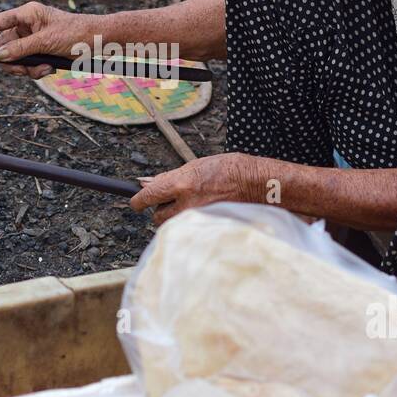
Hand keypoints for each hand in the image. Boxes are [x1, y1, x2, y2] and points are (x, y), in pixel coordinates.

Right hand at [0, 1, 100, 78]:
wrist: (101, 42)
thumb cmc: (77, 34)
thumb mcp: (46, 42)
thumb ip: (19, 49)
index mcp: (28, 14)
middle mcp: (28, 25)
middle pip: (4, 46)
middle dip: (13, 61)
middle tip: (23, 70)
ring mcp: (34, 39)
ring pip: (15, 59)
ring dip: (28, 68)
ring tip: (45, 69)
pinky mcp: (41, 52)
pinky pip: (28, 65)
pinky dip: (36, 70)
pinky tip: (50, 69)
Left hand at [129, 153, 267, 224]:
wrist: (259, 184)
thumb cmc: (231, 170)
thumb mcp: (197, 165)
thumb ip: (171, 177)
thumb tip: (148, 182)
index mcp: (183, 184)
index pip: (147, 196)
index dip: (138, 200)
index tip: (136, 201)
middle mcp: (187, 204)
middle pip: (157, 217)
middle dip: (161, 210)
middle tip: (175, 201)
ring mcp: (198, 220)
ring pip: (173, 226)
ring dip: (176, 218)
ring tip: (193, 206)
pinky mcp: (207, 230)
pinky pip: (189, 231)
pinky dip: (191, 226)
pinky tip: (204, 214)